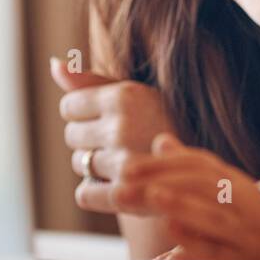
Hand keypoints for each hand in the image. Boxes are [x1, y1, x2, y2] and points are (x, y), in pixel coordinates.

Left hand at [51, 57, 176, 214]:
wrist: (205, 170)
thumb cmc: (167, 125)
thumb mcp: (137, 94)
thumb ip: (92, 80)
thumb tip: (54, 64)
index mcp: (126, 96)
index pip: (69, 106)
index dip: (84, 116)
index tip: (106, 121)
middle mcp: (122, 126)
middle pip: (72, 136)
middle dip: (89, 140)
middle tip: (118, 143)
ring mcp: (124, 162)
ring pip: (80, 164)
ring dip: (95, 166)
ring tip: (124, 162)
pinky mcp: (125, 194)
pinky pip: (84, 193)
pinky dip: (94, 193)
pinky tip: (115, 185)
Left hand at [117, 134, 259, 259]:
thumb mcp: (236, 191)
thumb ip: (199, 169)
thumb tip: (161, 141)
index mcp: (238, 185)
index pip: (197, 165)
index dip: (162, 164)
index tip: (125, 167)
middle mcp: (244, 205)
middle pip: (201, 186)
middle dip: (162, 181)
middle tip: (123, 185)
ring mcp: (248, 236)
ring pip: (214, 218)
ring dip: (184, 206)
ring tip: (154, 198)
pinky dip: (199, 255)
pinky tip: (174, 256)